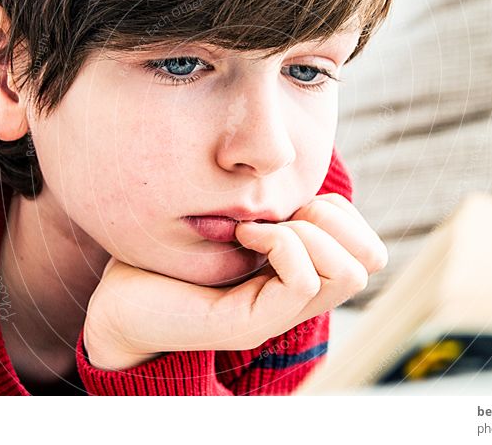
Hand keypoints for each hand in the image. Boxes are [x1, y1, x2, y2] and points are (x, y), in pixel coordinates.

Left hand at [83, 193, 387, 369]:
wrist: (121, 299)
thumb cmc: (171, 253)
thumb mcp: (233, 218)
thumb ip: (270, 206)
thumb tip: (297, 166)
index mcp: (297, 273)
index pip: (368, 250)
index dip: (340, 214)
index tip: (288, 202)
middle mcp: (296, 299)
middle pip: (370, 261)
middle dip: (332, 220)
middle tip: (280, 214)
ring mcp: (277, 314)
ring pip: (347, 274)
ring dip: (306, 233)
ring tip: (257, 227)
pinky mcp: (251, 325)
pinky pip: (301, 280)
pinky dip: (279, 244)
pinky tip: (242, 235)